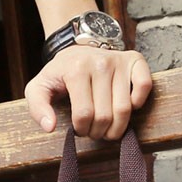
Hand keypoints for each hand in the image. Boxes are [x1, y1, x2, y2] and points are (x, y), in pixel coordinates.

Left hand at [24, 46, 152, 140]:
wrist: (77, 48)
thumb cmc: (59, 74)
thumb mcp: (38, 88)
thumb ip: (37, 108)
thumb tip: (50, 126)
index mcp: (76, 70)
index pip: (84, 115)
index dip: (81, 130)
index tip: (79, 129)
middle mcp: (100, 63)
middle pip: (105, 116)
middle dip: (97, 132)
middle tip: (93, 130)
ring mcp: (119, 60)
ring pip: (125, 110)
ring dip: (116, 128)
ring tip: (107, 128)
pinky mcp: (134, 60)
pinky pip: (144, 86)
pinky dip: (138, 103)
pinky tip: (126, 108)